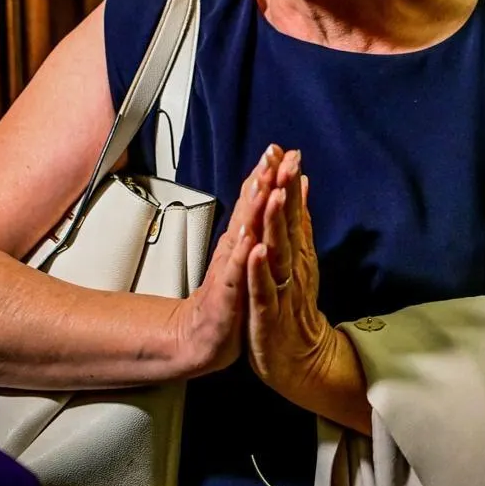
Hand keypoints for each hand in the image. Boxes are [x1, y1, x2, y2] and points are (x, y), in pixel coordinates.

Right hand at [172, 146, 275, 375]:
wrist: (203, 337)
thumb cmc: (228, 293)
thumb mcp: (247, 252)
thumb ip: (257, 219)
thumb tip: (269, 188)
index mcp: (243, 238)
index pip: (256, 200)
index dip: (268, 174)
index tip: (281, 148)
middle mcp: (235, 247)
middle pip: (249, 209)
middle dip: (261, 180)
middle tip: (272, 154)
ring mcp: (231, 269)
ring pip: (243, 234)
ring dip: (252, 210)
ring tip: (263, 185)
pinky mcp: (228, 294)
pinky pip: (238, 273)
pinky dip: (245, 257)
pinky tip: (252, 241)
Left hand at [243, 147, 341, 399]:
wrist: (300, 358)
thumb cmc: (293, 307)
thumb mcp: (297, 260)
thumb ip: (300, 223)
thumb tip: (303, 185)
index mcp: (296, 252)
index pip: (292, 211)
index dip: (288, 181)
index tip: (287, 151)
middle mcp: (292, 266)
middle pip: (289, 225)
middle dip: (286, 192)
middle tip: (288, 162)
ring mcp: (281, 290)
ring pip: (278, 252)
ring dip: (276, 224)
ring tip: (274, 196)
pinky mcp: (268, 314)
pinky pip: (263, 290)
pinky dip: (259, 270)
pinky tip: (256, 251)